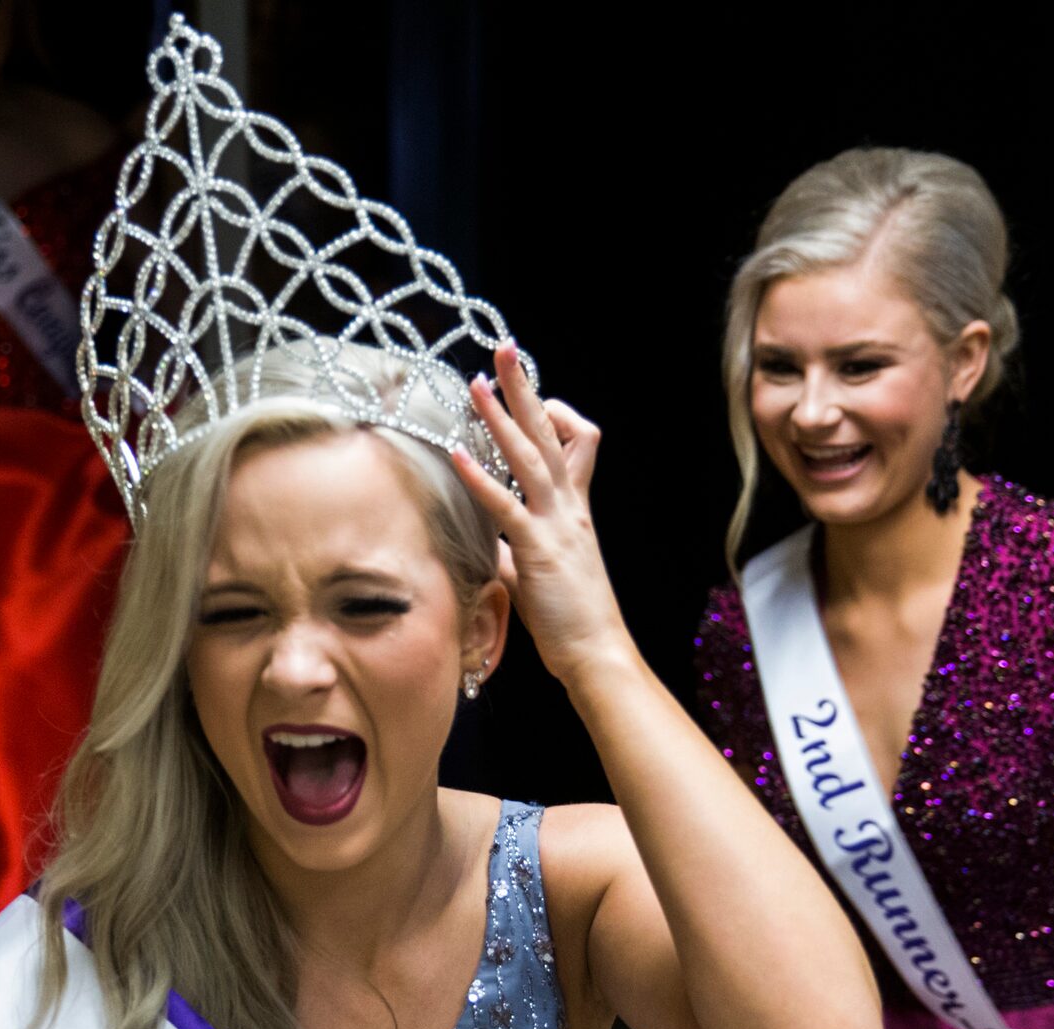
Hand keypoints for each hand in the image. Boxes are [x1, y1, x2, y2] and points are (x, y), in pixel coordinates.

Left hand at [448, 341, 633, 689]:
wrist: (597, 653)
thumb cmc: (572, 620)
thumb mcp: (539, 577)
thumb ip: (515, 554)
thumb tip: (488, 546)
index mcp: (574, 510)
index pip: (575, 442)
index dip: (553, 413)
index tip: (524, 397)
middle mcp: (569, 508)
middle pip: (552, 432)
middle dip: (525, 389)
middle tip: (504, 350)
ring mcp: (557, 525)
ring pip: (532, 457)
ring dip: (501, 418)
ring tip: (475, 386)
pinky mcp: (540, 550)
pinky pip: (508, 506)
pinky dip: (481, 479)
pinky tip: (456, 455)